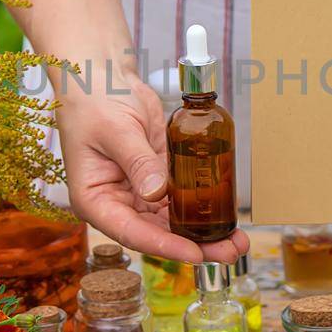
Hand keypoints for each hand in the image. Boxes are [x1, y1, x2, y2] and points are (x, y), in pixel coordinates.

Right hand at [56, 75, 245, 265]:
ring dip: (203, 230)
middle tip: (228, 251)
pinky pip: (181, 197)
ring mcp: (139, 192)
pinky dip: (202, 205)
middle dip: (193, 244)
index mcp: (95, 200)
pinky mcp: (159, 177)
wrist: (103, 77)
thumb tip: (157, 193)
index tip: (194, 253)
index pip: (130, 232)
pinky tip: (225, 212)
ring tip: (236, 239)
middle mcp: (118, 203)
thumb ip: (137, 161)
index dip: (164, 245)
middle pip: (157, 233)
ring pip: (173, 220)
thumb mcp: (115, 130)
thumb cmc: (94, 101)